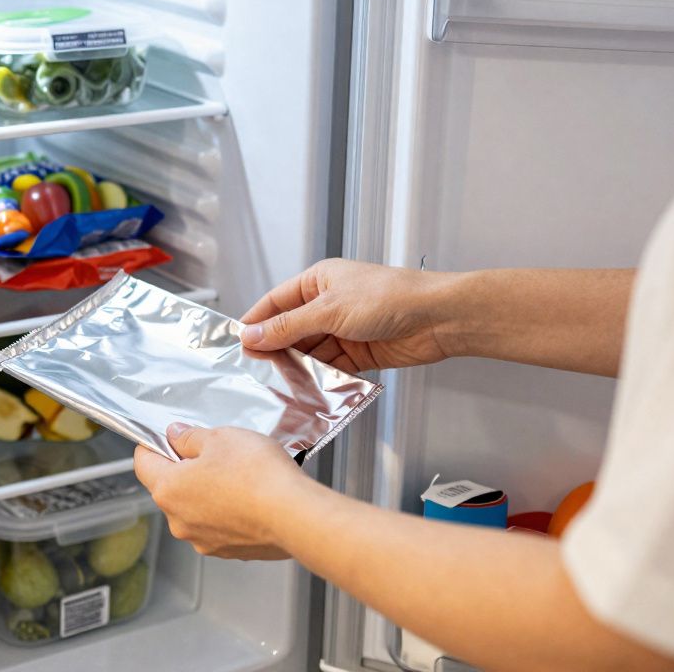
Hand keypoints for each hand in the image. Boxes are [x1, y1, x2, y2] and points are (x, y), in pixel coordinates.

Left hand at [133, 424, 314, 559]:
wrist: (295, 516)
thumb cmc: (257, 476)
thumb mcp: (220, 438)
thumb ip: (190, 437)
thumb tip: (176, 436)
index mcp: (168, 490)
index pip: (143, 463)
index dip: (153, 445)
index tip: (166, 438)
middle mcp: (179, 521)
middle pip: (170, 487)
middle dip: (186, 469)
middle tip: (214, 453)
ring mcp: (202, 540)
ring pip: (195, 508)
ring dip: (208, 491)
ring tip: (238, 476)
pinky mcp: (227, 551)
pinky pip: (218, 525)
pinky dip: (228, 511)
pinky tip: (249, 497)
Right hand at [240, 258, 459, 371]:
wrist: (437, 318)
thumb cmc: (390, 298)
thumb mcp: (329, 310)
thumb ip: (288, 326)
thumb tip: (252, 335)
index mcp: (319, 282)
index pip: (276, 302)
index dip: (256, 322)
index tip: (236, 344)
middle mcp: (329, 304)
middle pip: (291, 330)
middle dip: (275, 349)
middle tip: (254, 371)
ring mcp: (344, 330)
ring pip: (309, 352)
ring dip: (297, 367)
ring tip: (278, 385)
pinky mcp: (358, 354)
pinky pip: (329, 369)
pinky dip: (319, 380)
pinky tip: (307, 390)